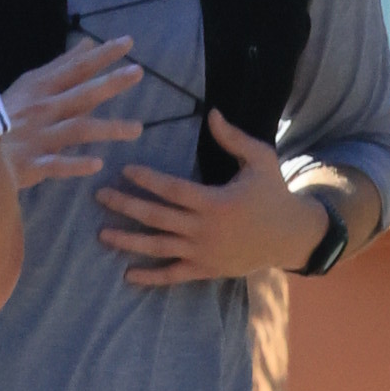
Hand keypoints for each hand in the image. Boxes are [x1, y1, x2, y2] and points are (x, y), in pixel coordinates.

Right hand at [1, 35, 143, 190]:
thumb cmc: (3, 118)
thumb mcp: (30, 85)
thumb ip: (60, 66)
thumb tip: (87, 44)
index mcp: (41, 89)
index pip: (75, 68)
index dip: (101, 55)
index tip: (128, 42)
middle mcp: (42, 109)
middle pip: (81, 94)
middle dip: (109, 82)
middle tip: (137, 73)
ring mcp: (37, 137)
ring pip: (76, 129)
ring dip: (107, 128)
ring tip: (137, 129)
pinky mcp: (31, 164)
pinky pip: (55, 165)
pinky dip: (75, 165)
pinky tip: (97, 164)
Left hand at [97, 109, 332, 287]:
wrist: (289, 236)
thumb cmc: (273, 193)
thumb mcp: (260, 160)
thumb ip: (234, 139)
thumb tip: (212, 113)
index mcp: (215, 201)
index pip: (173, 190)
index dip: (147, 180)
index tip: (125, 170)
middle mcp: (204, 229)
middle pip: (157, 217)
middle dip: (126, 206)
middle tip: (100, 196)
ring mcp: (202, 253)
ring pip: (158, 247)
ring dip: (128, 241)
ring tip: (102, 234)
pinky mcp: (204, 270)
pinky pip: (173, 275)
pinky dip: (150, 277)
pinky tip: (128, 275)